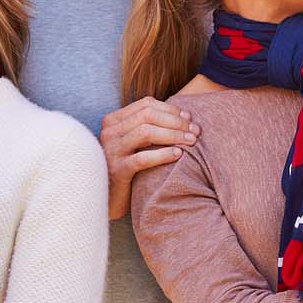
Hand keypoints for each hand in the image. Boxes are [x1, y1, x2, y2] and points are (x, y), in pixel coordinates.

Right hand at [101, 98, 199, 219]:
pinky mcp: (117, 171)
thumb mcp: (133, 144)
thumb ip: (148, 127)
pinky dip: (163, 154)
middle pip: (148, 116)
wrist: (107, 197)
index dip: (171, 109)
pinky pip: (142, 158)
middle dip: (176, 121)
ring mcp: (111, 151)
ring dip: (173, 135)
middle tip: (195, 131)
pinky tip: (178, 155)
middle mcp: (110, 132)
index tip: (189, 117)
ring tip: (191, 141)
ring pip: (145, 132)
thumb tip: (185, 116)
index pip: (146, 105)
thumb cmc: (127, 168)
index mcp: (113, 121)